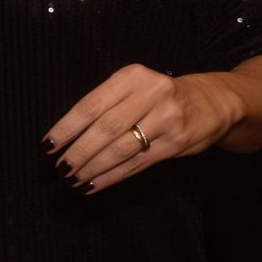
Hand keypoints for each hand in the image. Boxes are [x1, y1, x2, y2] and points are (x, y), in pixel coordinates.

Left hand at [44, 65, 245, 195]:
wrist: (213, 102)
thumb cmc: (160, 95)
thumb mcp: (135, 86)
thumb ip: (107, 104)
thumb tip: (66, 136)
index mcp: (132, 76)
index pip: (91, 105)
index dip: (67, 128)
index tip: (48, 145)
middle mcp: (151, 94)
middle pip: (105, 128)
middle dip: (78, 152)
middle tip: (59, 169)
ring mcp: (167, 119)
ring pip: (121, 149)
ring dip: (93, 168)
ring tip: (73, 180)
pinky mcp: (176, 143)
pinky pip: (137, 164)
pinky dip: (112, 177)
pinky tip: (94, 184)